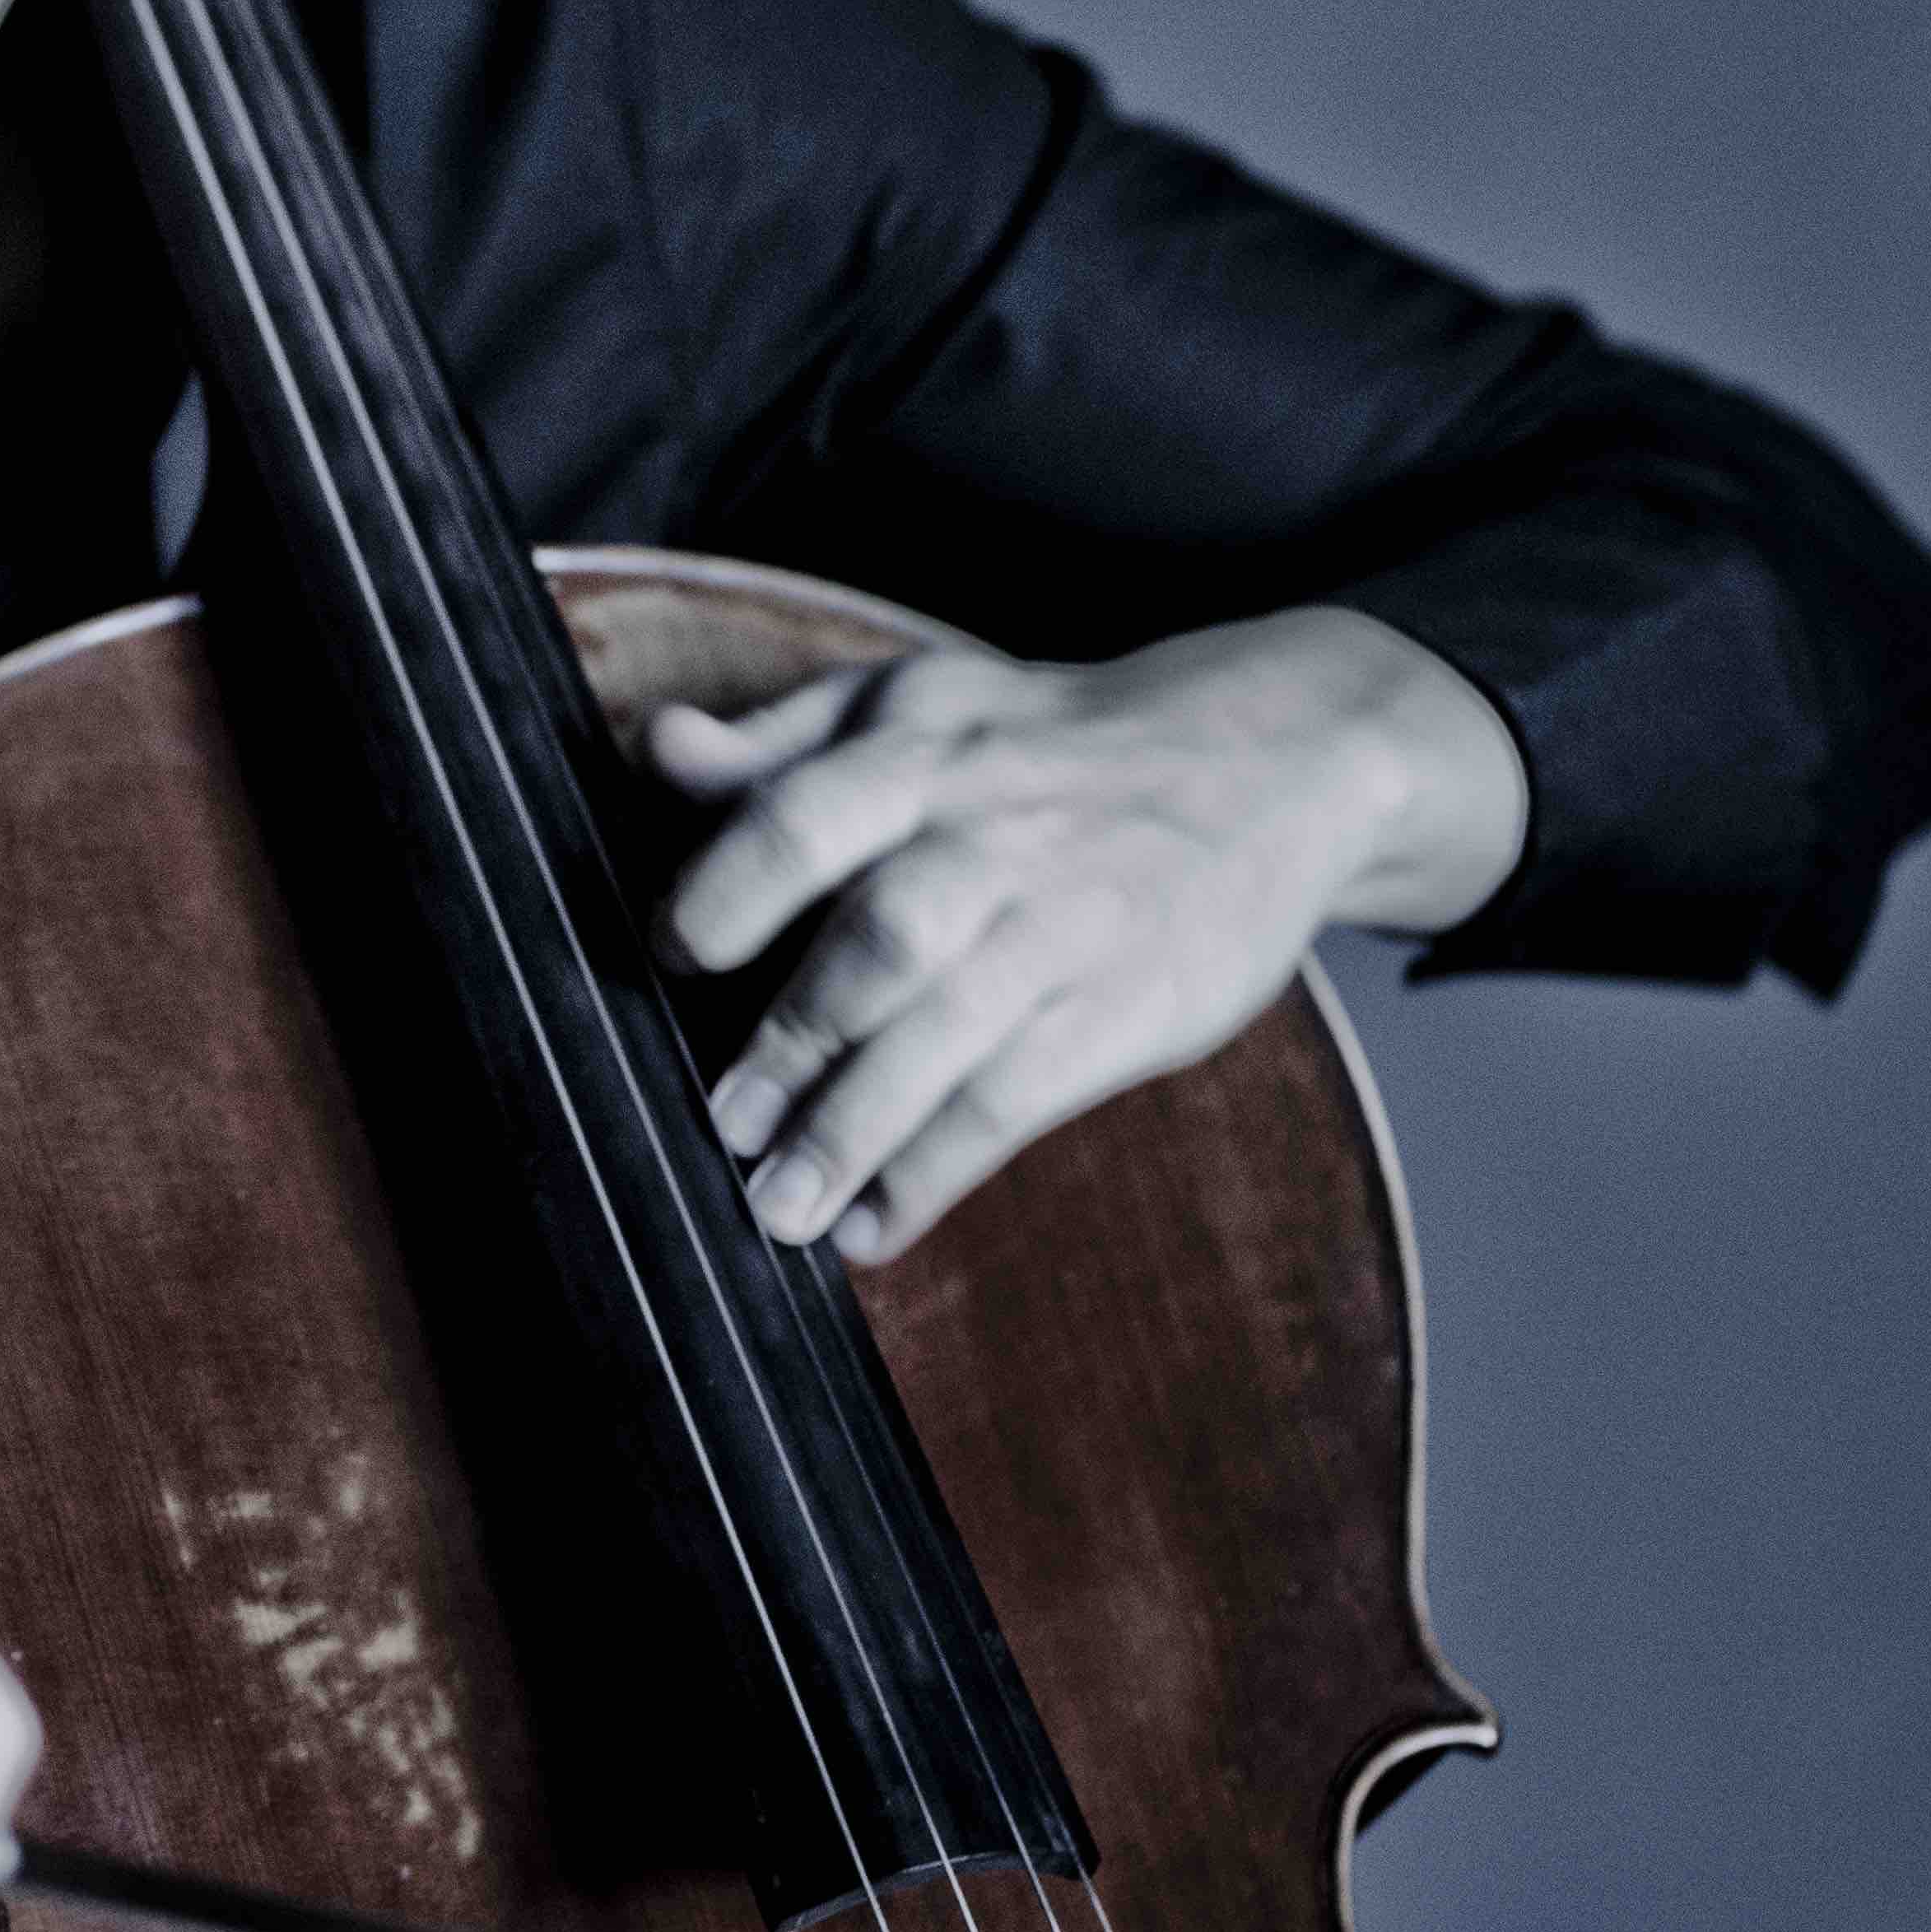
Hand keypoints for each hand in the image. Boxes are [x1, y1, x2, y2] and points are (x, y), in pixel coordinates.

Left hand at [644, 608, 1526, 1267]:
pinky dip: (942, 1169)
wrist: (1270, 756)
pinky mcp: (1133, 1005)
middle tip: (720, 1125)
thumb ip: (780, 743)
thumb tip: (660, 750)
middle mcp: (995, 834)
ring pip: (953, 1032)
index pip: (808, 813)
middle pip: (885, 938)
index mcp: (924, 750)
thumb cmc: (1042, 746)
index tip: (667, 958)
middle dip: (796, 1039)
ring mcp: (1070, 925)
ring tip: (780, 1208)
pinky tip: (875, 1226)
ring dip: (857, 1130)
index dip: (730, 888)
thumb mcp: (917, 705)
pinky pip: (1023, 1097)